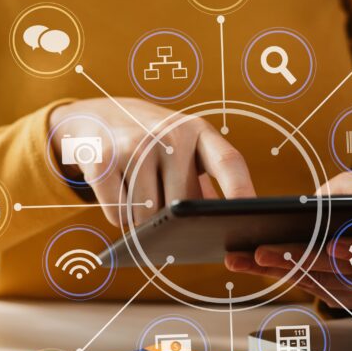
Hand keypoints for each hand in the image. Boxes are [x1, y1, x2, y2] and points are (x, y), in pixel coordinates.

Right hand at [50, 98, 254, 225]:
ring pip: (148, 217)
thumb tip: (225, 233)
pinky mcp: (102, 160)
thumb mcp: (183, 148)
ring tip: (138, 189)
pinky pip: (119, 216)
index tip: (253, 217)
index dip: (243, 191)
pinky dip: (119, 216)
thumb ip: (204, 183)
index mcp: (198, 130)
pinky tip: (118, 189)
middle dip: (176, 220)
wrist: (98, 117)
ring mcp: (134, 145)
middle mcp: (169, 134)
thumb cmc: (151, 144)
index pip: (229, 163)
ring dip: (144, 220)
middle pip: (184, 207)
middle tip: (162, 200)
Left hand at [224, 172, 351, 310]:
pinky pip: (316, 291)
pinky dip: (286, 278)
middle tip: (264, 252)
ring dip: (285, 271)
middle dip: (301, 260)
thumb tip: (343, 201)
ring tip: (251, 258)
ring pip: (325, 285)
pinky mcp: (351, 300)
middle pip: (344, 271)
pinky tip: (258, 267)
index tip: (332, 246)